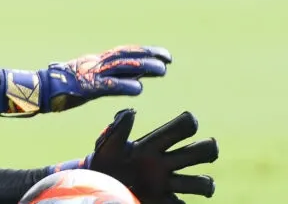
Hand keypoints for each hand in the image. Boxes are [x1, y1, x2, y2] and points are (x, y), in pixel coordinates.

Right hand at [0, 45, 171, 115]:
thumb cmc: (57, 87)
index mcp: (94, 61)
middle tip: (168, 58)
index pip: (123, 52)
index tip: (163, 54)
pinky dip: (124, 86)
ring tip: (162, 70)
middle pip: (126, 56)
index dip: (143, 51)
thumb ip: (101, 77)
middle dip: (148, 56)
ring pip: (121, 68)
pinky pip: (107, 86)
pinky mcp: (84, 87)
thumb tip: (123, 79)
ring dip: (142, 68)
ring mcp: (90, 74)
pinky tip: (139, 89)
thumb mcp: (83, 78)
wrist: (37, 90)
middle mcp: (95, 63)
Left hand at [51, 109, 218, 202]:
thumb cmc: (104, 161)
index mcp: (154, 145)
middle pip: (201, 151)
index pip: (181, 128)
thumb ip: (118, 129)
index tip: (189, 122)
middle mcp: (165, 163)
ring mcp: (166, 184)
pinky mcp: (163, 201)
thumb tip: (131, 111)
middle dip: (209, 148)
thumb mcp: (108, 145)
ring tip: (202, 186)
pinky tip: (168, 200)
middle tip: (202, 151)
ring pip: (201, 182)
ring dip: (205, 184)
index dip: (189, 122)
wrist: (97, 187)